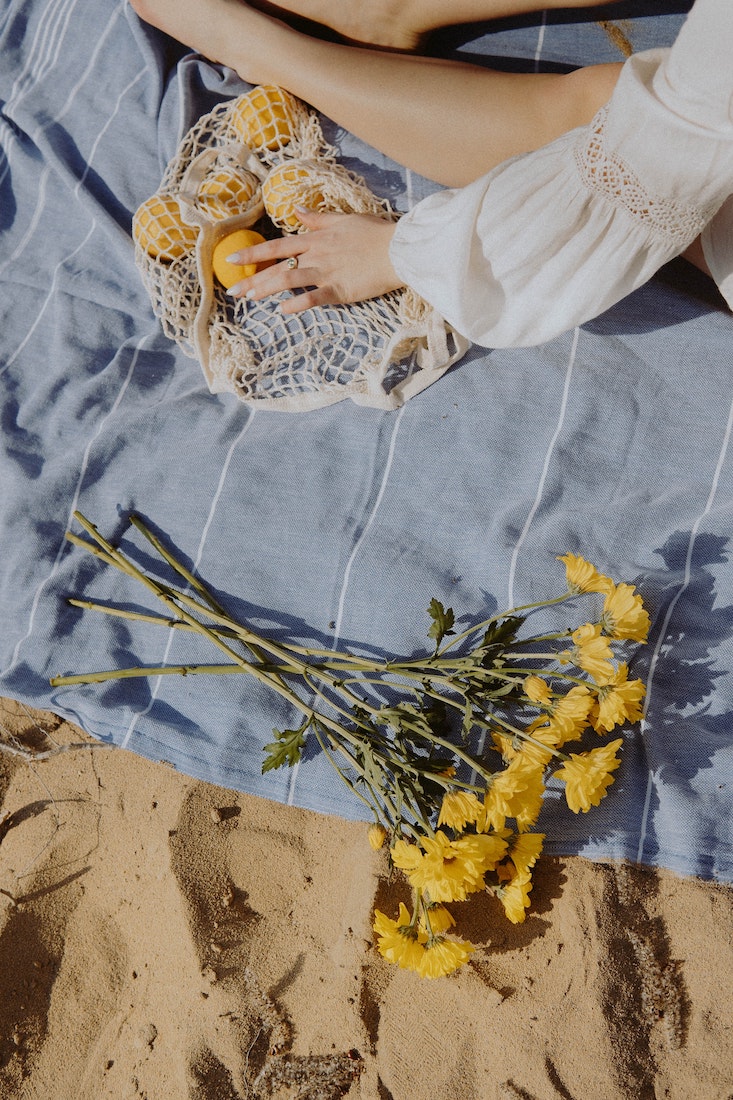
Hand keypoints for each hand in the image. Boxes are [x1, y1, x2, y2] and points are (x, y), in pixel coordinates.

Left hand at [226, 208, 404, 312]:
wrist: (397, 248)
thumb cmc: (374, 233)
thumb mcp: (343, 219)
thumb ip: (318, 218)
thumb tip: (297, 210)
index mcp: (315, 239)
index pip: (276, 246)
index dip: (252, 253)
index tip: (232, 259)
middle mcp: (316, 255)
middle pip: (277, 267)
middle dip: (252, 279)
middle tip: (232, 291)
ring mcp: (326, 273)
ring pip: (288, 281)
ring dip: (266, 289)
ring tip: (248, 299)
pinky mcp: (340, 290)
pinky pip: (314, 298)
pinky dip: (298, 304)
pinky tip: (282, 311)